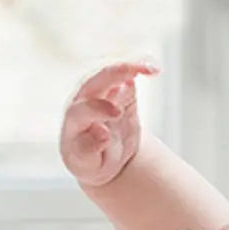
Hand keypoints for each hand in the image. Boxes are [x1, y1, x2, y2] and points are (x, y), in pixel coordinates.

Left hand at [59, 60, 159, 188]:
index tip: (116, 114)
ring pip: (113, 72)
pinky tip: (155, 68)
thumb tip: (102, 134)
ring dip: (131, 66)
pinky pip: (130, 72)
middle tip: (135, 75)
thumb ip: (89, 150)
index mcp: (74, 121)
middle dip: (114, 75)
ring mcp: (103, 91)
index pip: (81, 111)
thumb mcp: (86, 163)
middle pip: (96, 82)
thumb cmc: (89, 159)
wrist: (101, 153)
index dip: (98, 110)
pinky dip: (142, 67)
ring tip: (152, 69)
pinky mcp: (121, 88)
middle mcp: (85, 100)